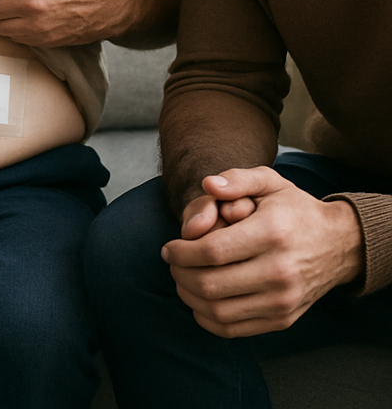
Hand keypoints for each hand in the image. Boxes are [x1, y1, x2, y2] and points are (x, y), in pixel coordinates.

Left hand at [162, 167, 364, 336]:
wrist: (339, 245)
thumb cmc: (294, 209)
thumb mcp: (269, 181)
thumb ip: (236, 178)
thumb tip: (207, 185)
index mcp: (271, 233)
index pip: (211, 251)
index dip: (181, 251)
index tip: (168, 247)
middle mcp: (280, 271)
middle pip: (210, 284)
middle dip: (180, 274)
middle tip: (172, 262)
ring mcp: (283, 300)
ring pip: (218, 311)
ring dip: (188, 296)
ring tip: (182, 278)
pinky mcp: (283, 319)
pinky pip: (233, 329)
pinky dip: (207, 318)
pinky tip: (199, 300)